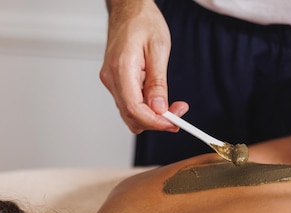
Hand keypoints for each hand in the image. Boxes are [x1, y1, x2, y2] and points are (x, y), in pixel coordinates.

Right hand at [100, 0, 188, 133]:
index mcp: (121, 69)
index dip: (155, 121)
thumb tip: (159, 108)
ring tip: (172, 105)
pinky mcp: (116, 82)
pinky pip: (130, 103)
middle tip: (178, 114)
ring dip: (152, 115)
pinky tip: (159, 98)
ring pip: (130, 113)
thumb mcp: (159, 49)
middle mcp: (111, 78)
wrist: (129, 9)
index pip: (134, 109)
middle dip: (156, 121)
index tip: (174, 123)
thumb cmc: (143, 22)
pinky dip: (145, 107)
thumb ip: (158, 82)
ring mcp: (111, 81)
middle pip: (131, 116)